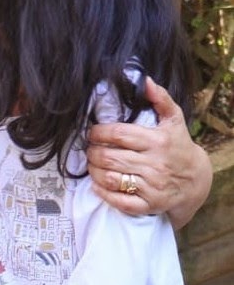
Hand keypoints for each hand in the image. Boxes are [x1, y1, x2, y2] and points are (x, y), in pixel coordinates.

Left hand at [87, 77, 211, 228]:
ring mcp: (152, 186)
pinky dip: (104, 194)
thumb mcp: (173, 120)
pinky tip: (97, 185)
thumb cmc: (177, 145)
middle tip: (88, 150)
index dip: (98, 133)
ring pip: (111, 178)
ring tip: (92, 164)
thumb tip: (145, 81)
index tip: (92, 132)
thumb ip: (160, 99)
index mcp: (157, 141)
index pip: (118, 134)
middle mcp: (155, 164)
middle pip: (110, 157)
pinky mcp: (150, 204)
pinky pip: (121, 202)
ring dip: (94, 171)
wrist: (196, 180)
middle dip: (92, 153)